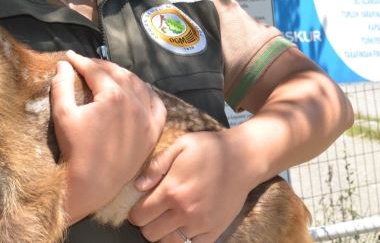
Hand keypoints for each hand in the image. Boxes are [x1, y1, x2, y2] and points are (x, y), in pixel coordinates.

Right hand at [50, 50, 166, 222]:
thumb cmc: (75, 149)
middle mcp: (135, 103)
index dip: (80, 61)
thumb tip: (64, 64)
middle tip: (85, 64)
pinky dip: (147, 93)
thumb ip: (62, 85)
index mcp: (113, 96)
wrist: (92, 184)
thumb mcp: (63, 114)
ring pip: (138, 85)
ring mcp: (148, 118)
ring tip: (107, 74)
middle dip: (100, 66)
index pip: (96, 70)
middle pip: (118, 74)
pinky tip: (137, 90)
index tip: (69, 57)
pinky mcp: (154, 132)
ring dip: (122, 75)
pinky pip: (156, 104)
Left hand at [128, 129, 256, 241]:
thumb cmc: (209, 149)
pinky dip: (185, 239)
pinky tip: (184, 225)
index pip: (140, 216)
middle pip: (151, 234)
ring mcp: (201, 224)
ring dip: (164, 234)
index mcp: (172, 191)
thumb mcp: (180, 146)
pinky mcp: (214, 231)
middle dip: (147, 224)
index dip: (135, 213)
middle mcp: (185, 212)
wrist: (243, 159)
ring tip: (167, 220)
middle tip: (153, 213)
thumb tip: (138, 185)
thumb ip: (156, 165)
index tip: (139, 207)